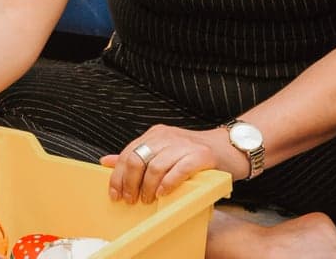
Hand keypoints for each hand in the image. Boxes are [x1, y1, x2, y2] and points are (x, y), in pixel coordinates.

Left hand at [101, 125, 230, 204]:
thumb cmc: (194, 155)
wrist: (229, 148)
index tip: (115, 193)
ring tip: (147, 200)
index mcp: (155, 135)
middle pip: (138, 158)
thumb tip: (106, 162)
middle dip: (130, 182)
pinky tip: (163, 194)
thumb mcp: (163, 152)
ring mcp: (184, 144)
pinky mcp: (201, 155)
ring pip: (155, 166)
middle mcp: (167, 136)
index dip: (118, 175)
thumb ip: (137, 156)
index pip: (128, 153)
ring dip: (147, 187)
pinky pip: (179, 170)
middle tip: (130, 199)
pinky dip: (168, 184)